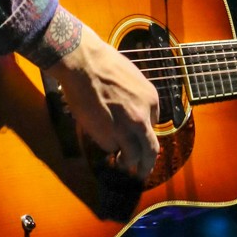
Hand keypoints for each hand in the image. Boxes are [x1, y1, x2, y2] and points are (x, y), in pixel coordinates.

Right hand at [53, 27, 159, 181]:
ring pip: (132, 156)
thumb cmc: (104, 64)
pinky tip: (100, 140)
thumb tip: (132, 109)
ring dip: (127, 162)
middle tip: (143, 172)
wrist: (84, 63)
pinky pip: (110, 147)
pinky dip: (106, 146)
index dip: (144, 134)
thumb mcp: (132, 78)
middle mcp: (143, 117)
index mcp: (152, 99)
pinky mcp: (107, 135)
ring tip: (121, 164)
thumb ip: (137, 97)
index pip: (153, 124)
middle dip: (147, 164)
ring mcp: (126, 129)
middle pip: (151, 150)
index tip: (139, 140)